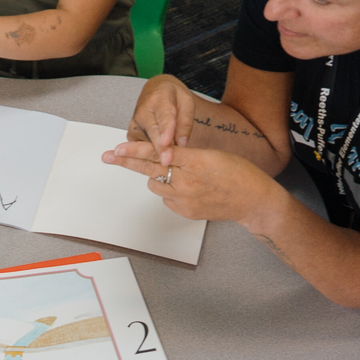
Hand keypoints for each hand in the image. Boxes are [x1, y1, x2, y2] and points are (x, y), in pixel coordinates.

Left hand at [100, 140, 277, 223]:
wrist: (252, 200)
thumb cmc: (236, 172)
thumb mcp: (211, 155)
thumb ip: (185, 155)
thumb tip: (163, 153)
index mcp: (194, 161)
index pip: (158, 153)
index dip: (135, 150)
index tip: (118, 147)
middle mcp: (187, 181)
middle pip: (149, 170)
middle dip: (127, 162)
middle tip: (107, 156)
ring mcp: (185, 199)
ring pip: (157, 185)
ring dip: (159, 178)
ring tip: (179, 175)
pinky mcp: (185, 212)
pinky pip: (167, 199)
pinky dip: (171, 192)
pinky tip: (188, 190)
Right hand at [125, 75, 200, 154]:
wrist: (156, 89)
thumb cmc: (172, 95)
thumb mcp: (187, 102)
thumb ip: (185, 122)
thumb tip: (182, 143)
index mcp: (160, 98)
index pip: (164, 115)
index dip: (165, 130)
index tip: (166, 142)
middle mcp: (144, 110)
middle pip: (152, 131)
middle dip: (159, 148)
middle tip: (166, 161)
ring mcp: (135, 121)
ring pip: (145, 141)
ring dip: (155, 153)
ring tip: (166, 162)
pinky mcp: (132, 132)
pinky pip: (140, 146)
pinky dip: (149, 154)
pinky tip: (158, 159)